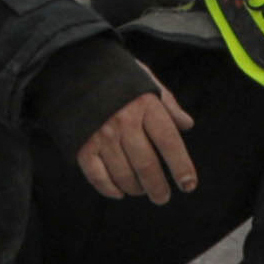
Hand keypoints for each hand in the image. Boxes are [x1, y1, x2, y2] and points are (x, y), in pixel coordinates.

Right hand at [75, 81, 198, 203]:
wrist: (74, 66)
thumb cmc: (117, 75)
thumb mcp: (146, 80)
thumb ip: (168, 103)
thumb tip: (187, 124)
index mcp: (145, 105)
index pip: (169, 142)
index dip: (181, 166)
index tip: (189, 184)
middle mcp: (125, 122)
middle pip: (146, 165)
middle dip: (158, 187)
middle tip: (162, 197)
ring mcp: (102, 135)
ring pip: (124, 174)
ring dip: (136, 188)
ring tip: (141, 191)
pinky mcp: (82, 145)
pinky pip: (98, 176)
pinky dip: (109, 189)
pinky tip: (119, 192)